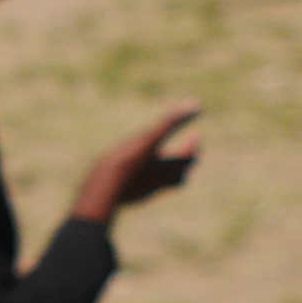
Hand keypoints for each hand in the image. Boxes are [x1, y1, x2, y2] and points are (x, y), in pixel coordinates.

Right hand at [71, 101, 200, 222]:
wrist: (104, 191)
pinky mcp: (133, 197)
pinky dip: (149, 180)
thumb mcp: (150, 138)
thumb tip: (197, 105)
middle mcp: (162, 181)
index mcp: (170, 166)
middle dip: (184, 162)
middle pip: (182, 174)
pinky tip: (138, 175)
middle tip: (184, 151)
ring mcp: (148, 191)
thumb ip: (172, 122)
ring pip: (165, 184)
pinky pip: (146, 189)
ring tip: (161, 161)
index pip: (189, 156)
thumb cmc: (128, 162)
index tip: (194, 135)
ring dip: (167, 172)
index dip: (193, 145)